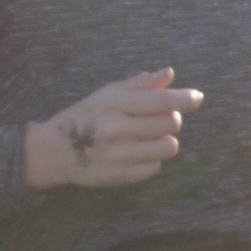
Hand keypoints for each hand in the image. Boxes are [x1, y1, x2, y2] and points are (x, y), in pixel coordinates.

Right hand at [24, 68, 202, 189]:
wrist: (53, 151)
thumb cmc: (85, 116)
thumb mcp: (107, 93)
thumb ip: (140, 84)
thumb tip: (170, 74)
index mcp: (113, 104)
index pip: (160, 100)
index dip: (184, 98)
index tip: (197, 97)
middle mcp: (116, 129)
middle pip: (169, 123)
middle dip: (170, 119)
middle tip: (158, 118)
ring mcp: (118, 155)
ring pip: (168, 146)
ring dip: (165, 140)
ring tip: (150, 136)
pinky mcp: (120, 176)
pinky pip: (155, 167)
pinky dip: (152, 159)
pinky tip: (136, 152)